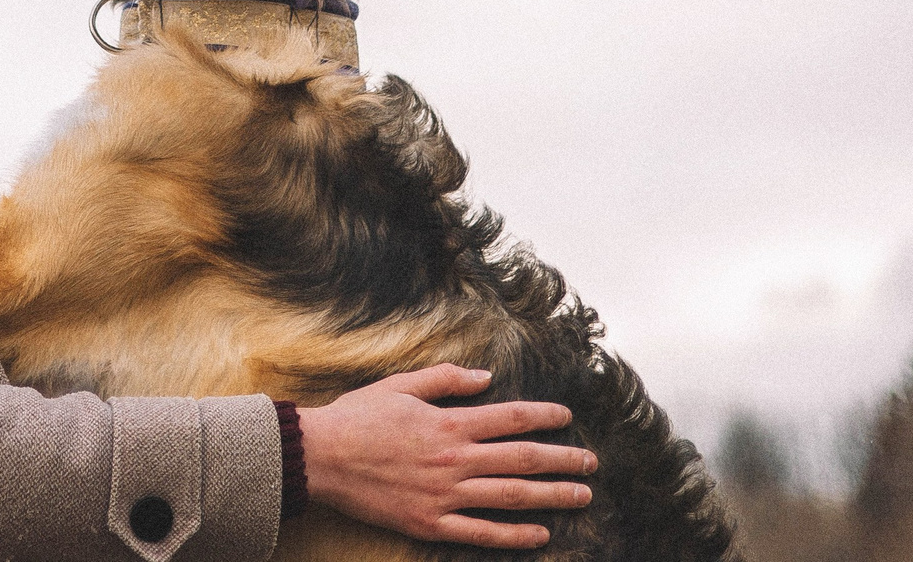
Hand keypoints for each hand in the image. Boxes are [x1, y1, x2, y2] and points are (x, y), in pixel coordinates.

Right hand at [295, 365, 594, 548]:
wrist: (321, 457)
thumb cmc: (357, 417)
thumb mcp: (400, 385)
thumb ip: (445, 379)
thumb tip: (486, 377)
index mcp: (449, 423)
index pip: (512, 418)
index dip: (545, 417)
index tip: (567, 418)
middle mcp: (455, 459)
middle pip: (523, 459)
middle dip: (563, 460)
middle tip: (592, 464)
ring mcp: (445, 494)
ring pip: (511, 497)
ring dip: (552, 496)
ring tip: (582, 496)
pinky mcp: (430, 522)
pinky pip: (481, 532)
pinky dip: (514, 535)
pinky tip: (539, 534)